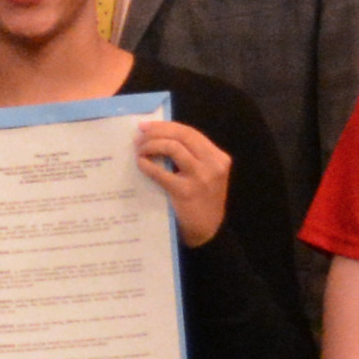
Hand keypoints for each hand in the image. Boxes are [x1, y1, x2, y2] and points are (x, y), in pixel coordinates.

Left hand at [133, 114, 232, 247]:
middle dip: (157, 132)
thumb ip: (192, 158)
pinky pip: (161, 171)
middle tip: (139, 136)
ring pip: (172, 148)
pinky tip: (140, 164)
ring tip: (139, 150)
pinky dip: (147, 164)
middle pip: (181, 136)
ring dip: (151, 145)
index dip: (166, 126)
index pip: (190, 132)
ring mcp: (201, 178)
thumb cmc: (201, 202)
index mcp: (219, 158)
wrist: (207, 232)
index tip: (147, 126)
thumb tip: (160, 136)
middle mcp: (213, 164)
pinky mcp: (185, 192)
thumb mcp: (206, 175)